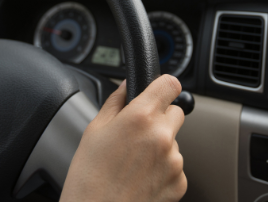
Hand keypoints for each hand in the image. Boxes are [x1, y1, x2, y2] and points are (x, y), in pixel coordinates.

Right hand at [60, 75, 186, 201]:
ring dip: (160, 147)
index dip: (163, 86)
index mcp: (141, 117)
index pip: (170, 84)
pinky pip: (175, 166)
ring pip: (173, 142)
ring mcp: (173, 161)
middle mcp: (162, 136)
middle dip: (160, 118)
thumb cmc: (89, 178)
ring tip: (134, 164)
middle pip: (175, 113)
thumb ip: (116, 101)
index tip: (158, 92)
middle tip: (138, 134)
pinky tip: (141, 178)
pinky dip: (162, 170)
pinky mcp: (179, 182)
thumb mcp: (94, 131)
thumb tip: (127, 85)